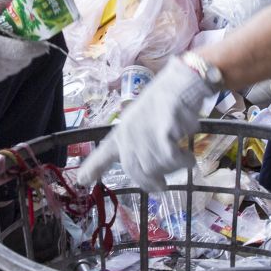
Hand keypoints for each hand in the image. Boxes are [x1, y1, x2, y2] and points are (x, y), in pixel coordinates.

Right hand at [0, 0, 48, 86]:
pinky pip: (4, 73)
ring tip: (14, 44)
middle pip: (23, 61)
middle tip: (29, 37)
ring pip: (14, 69)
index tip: (44, 39)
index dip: (38, 45)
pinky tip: (0, 53)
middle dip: (29, 50)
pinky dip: (7, 64)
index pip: (25, 51)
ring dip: (18, 58)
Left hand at [76, 57, 216, 189]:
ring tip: (182, 157)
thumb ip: (142, 144)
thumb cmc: (165, 100)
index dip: (93, 168)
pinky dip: (184, 161)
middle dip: (150, 182)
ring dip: (173, 166)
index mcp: (122, 131)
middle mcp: (128, 135)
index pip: (104, 153)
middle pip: (135, 171)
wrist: (181, 83)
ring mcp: (143, 135)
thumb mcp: (145, 121)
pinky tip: (188, 157)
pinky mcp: (162, 136)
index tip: (82, 180)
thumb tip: (151, 174)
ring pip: (157, 168)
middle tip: (162, 186)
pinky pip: (173, 160)